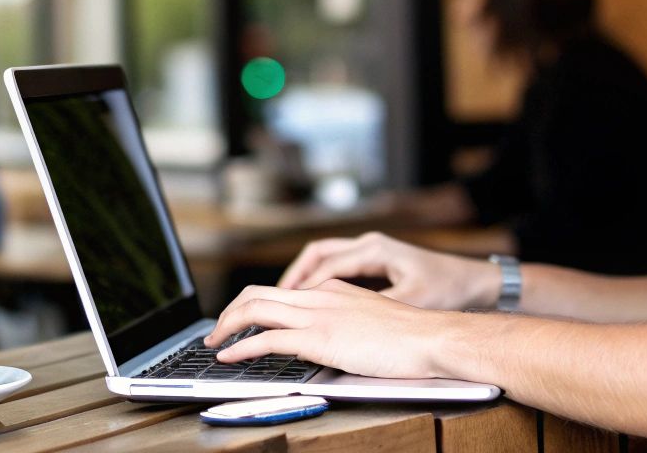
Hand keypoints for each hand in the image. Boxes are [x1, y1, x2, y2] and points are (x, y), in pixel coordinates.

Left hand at [204, 279, 465, 380]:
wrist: (432, 337)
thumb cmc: (412, 337)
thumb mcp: (371, 320)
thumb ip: (346, 323)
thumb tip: (328, 338)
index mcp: (333, 290)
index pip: (282, 291)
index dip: (255, 305)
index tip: (242, 322)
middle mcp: (320, 296)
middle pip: (258, 293)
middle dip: (231, 312)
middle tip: (217, 331)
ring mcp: (318, 315)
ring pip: (255, 309)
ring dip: (227, 326)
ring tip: (214, 343)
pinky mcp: (320, 338)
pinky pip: (268, 338)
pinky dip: (242, 347)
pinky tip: (230, 356)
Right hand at [278, 231, 499, 310]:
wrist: (476, 282)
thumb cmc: (448, 290)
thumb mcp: (411, 302)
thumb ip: (375, 310)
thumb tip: (341, 323)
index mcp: (375, 250)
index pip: (324, 264)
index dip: (299, 286)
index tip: (280, 304)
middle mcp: (369, 245)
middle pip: (317, 254)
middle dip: (292, 277)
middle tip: (271, 300)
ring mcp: (373, 251)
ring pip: (325, 259)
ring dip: (304, 278)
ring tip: (285, 302)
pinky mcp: (377, 263)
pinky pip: (338, 268)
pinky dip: (320, 282)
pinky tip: (315, 303)